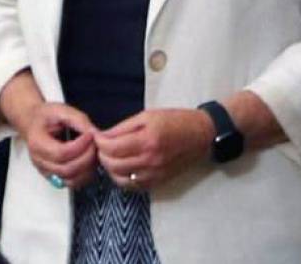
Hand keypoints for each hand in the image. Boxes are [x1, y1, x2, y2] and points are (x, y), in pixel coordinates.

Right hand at [19, 102, 98, 189]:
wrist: (34, 123)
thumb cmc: (45, 117)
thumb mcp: (61, 110)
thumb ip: (79, 120)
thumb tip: (94, 133)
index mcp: (38, 143)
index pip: (60, 153)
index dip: (80, 146)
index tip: (90, 135)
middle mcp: (40, 161)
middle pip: (67, 169)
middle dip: (87, 157)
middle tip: (95, 143)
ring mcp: (47, 171)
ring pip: (71, 180)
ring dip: (88, 168)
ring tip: (93, 152)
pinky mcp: (55, 175)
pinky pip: (72, 183)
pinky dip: (85, 175)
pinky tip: (89, 161)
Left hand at [96, 108, 213, 190]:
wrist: (203, 135)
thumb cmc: (177, 121)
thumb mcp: (149, 115)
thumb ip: (124, 127)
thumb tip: (103, 136)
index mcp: (148, 140)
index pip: (112, 147)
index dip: (99, 142)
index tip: (97, 137)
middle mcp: (150, 160)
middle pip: (112, 164)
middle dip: (102, 155)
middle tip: (102, 146)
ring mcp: (153, 174)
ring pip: (118, 178)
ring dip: (110, 167)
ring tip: (111, 156)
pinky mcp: (157, 182)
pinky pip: (131, 186)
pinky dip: (121, 178)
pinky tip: (123, 167)